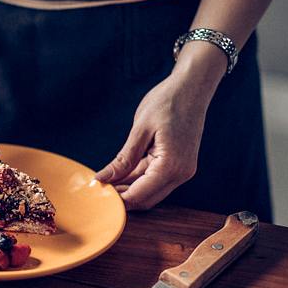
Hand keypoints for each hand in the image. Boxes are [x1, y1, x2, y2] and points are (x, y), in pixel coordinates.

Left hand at [95, 45, 224, 209]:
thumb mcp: (140, 130)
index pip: (140, 195)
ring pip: (150, 191)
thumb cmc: (168, 102)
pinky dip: (137, 179)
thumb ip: (123, 159)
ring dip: (128, 189)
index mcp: (171, 166)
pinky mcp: (178, 164)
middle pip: (146, 199)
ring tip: (104, 182)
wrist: (192, 87)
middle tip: (96, 191)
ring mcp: (182, 170)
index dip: (116, 200)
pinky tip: (118, 175)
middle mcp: (181, 173)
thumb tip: (104, 178)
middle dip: (121, 198)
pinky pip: (154, 179)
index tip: (96, 196)